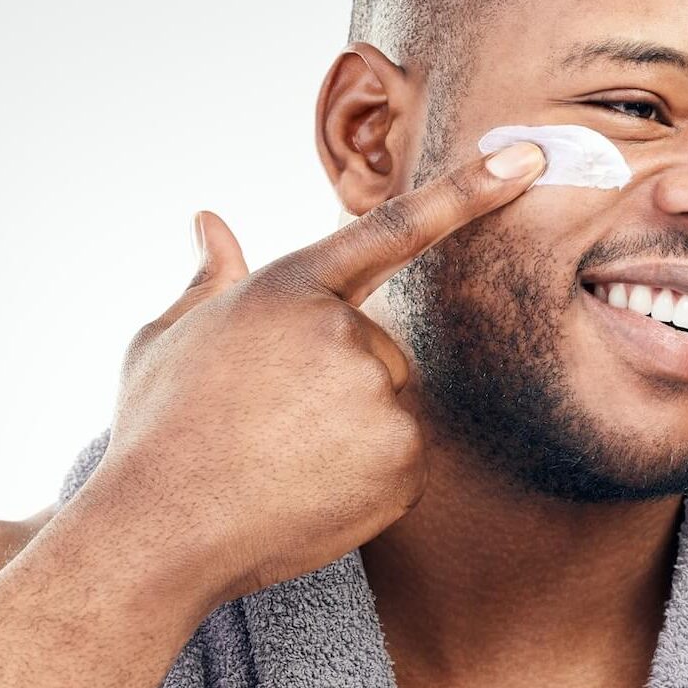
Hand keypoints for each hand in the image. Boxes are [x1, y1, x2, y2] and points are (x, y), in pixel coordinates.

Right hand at [86, 141, 545, 608]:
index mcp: (292, 288)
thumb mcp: (169, 339)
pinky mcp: (404, 462)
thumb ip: (210, 279)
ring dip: (351, 424)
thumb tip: (209, 222)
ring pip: (390, 401)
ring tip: (283, 453)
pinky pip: (401, 455)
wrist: (161, 531)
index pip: (397, 226)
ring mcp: (381, 399)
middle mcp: (347, 334)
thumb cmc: (159, 430)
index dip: (470, 189)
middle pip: (378, 346)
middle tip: (273, 417)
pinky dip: (367, 472)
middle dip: (339, 376)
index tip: (527, 155)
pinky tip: (311, 486)